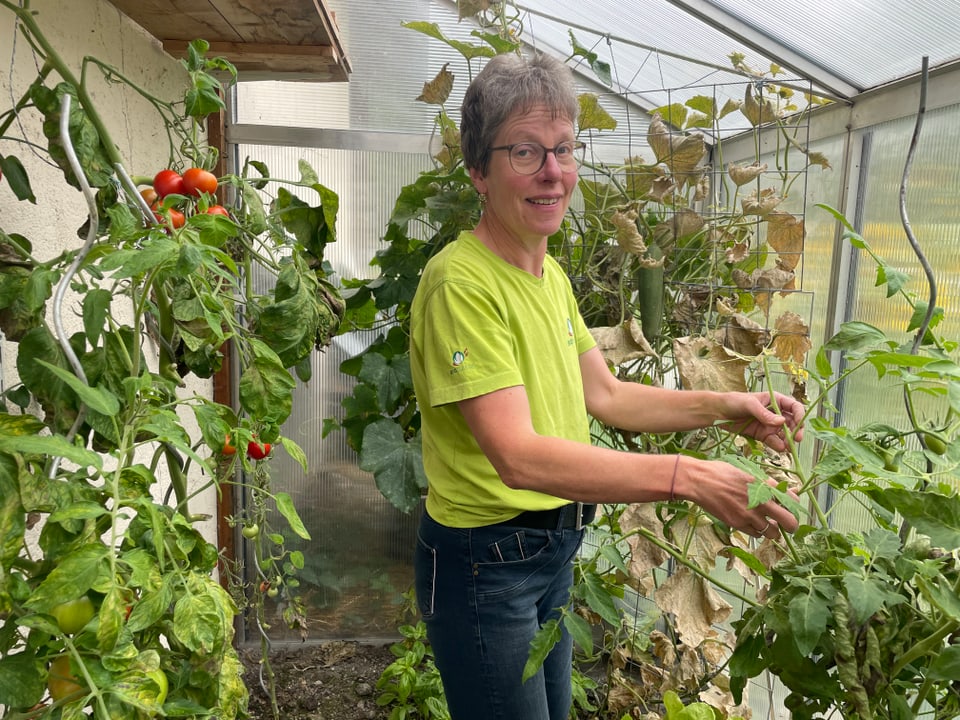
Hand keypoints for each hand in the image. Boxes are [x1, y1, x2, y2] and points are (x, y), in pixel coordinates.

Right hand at [683, 458, 798, 539]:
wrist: (698, 481)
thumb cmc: (721, 472)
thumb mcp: (746, 472)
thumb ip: (765, 483)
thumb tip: (783, 489)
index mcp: (764, 485)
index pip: (791, 500)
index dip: (794, 506)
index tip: (791, 508)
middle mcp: (760, 501)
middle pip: (789, 522)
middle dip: (791, 526)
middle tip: (788, 525)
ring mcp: (749, 515)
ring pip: (772, 532)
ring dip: (772, 530)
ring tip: (766, 523)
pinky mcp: (737, 524)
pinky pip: (755, 534)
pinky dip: (756, 531)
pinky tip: (750, 522)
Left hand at [721, 391, 804, 451]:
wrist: (718, 412)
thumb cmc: (734, 401)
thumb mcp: (749, 404)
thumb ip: (764, 414)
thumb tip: (782, 422)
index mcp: (776, 400)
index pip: (794, 407)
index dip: (800, 415)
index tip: (799, 424)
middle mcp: (776, 413)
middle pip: (793, 423)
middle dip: (796, 431)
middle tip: (797, 439)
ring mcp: (770, 425)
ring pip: (785, 434)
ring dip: (789, 440)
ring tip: (788, 446)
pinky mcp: (763, 435)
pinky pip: (774, 441)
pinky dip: (778, 445)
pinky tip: (780, 448)